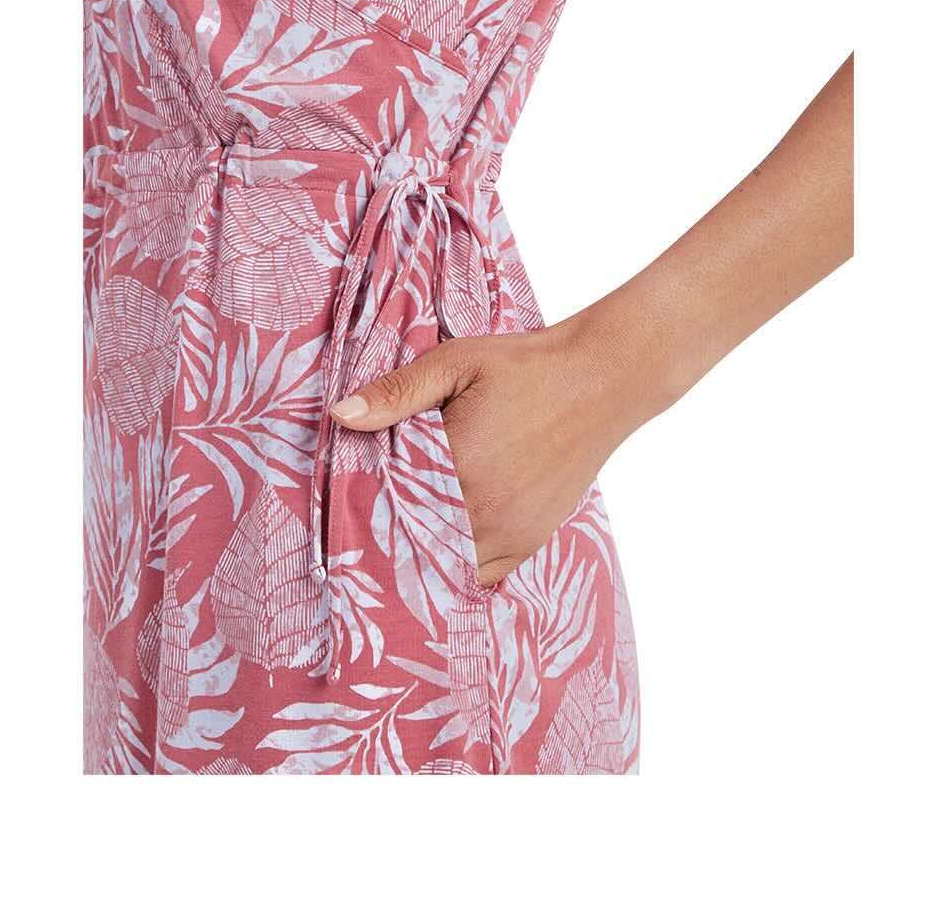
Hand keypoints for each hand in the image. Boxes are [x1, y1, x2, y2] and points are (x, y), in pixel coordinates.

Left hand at [330, 317, 628, 585]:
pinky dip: (456, 570)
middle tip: (354, 540)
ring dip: (419, 561)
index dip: (360, 512)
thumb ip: (396, 393)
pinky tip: (438, 555)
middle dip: (385, 543)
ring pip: (446, 570)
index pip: (387, 508)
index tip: (338, 515)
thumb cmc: (525, 368)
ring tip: (394, 548)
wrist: (601, 380)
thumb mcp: (455, 363)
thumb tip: (339, 416)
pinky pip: (483, 576)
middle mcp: (483, 513)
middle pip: (413, 547)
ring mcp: (510, 534)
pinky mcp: (530, 541)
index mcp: (457, 468)